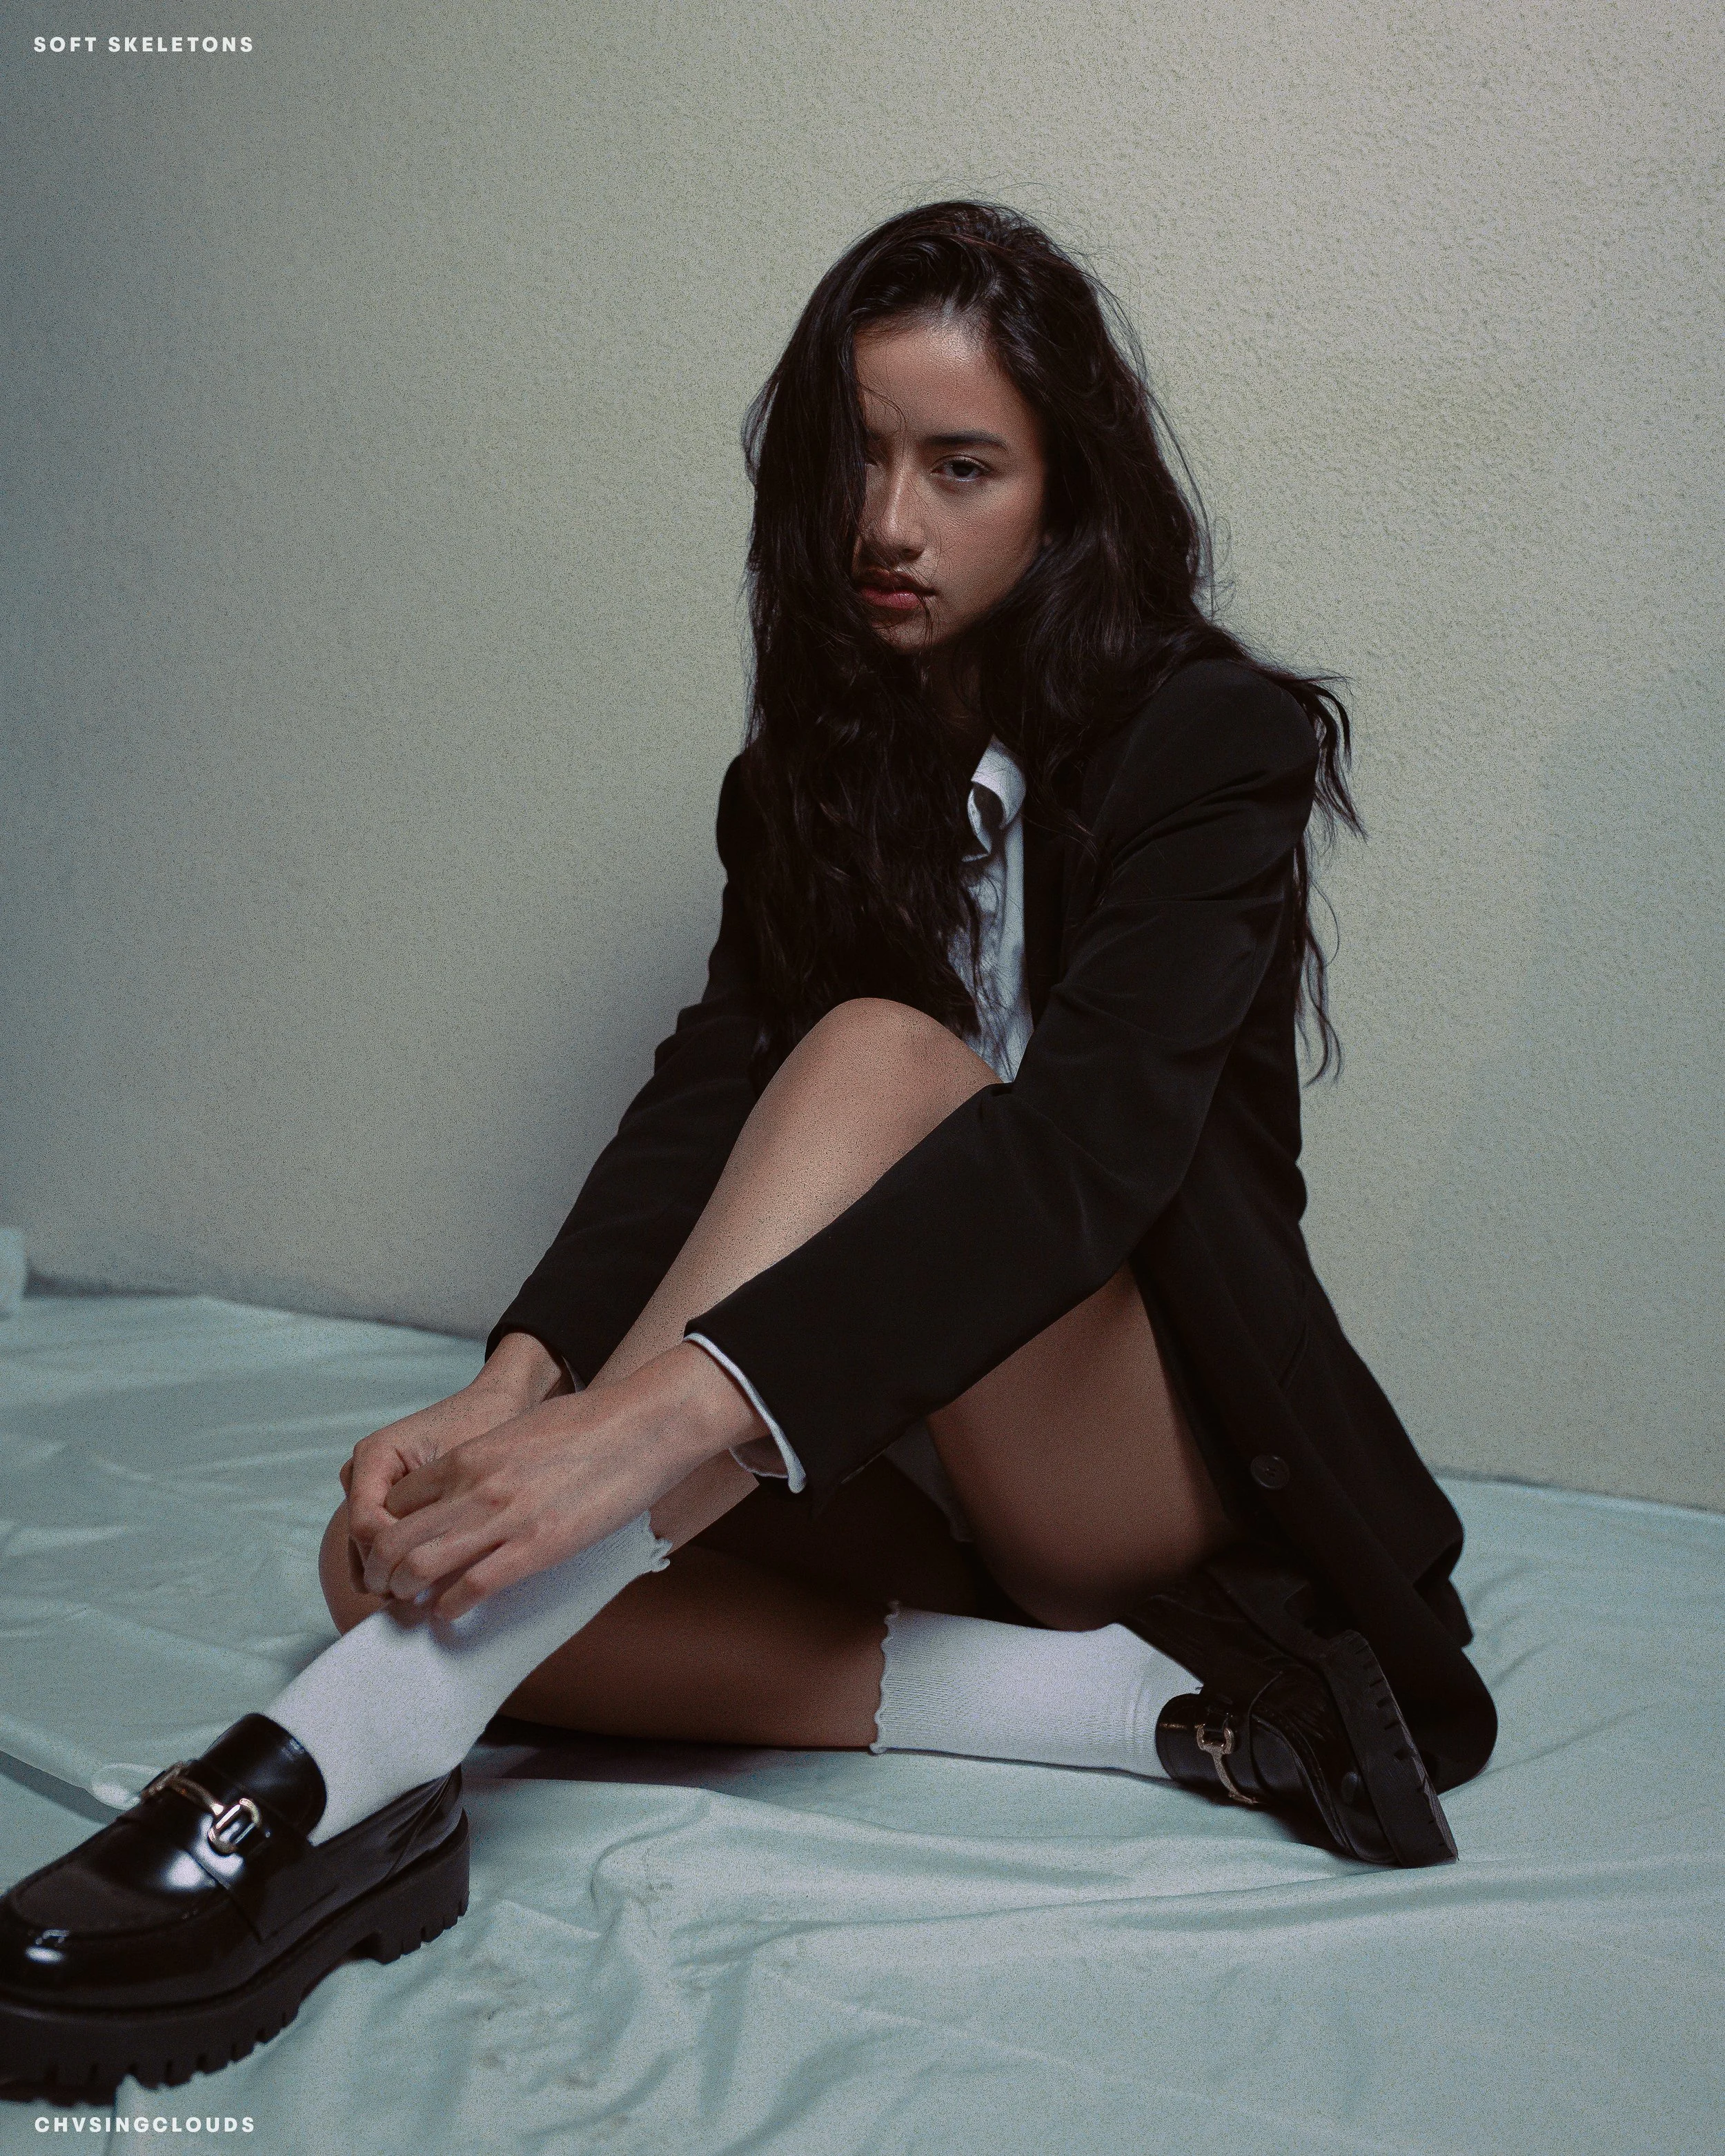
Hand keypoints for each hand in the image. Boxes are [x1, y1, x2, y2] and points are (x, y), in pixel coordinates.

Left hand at [360, 1341, 764, 1616]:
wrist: (642, 1425)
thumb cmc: (589, 1424)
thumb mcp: (518, 1431)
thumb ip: (484, 1460)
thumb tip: (470, 1486)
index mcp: (468, 1456)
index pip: (396, 1502)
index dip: (384, 1533)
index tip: (391, 1552)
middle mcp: (474, 1487)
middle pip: (394, 1539)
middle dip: (379, 1572)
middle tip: (385, 1589)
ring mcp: (503, 1518)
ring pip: (419, 1567)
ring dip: (403, 1594)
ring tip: (409, 1605)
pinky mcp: (536, 1548)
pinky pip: (472, 1588)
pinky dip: (450, 1607)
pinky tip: (452, 1612)